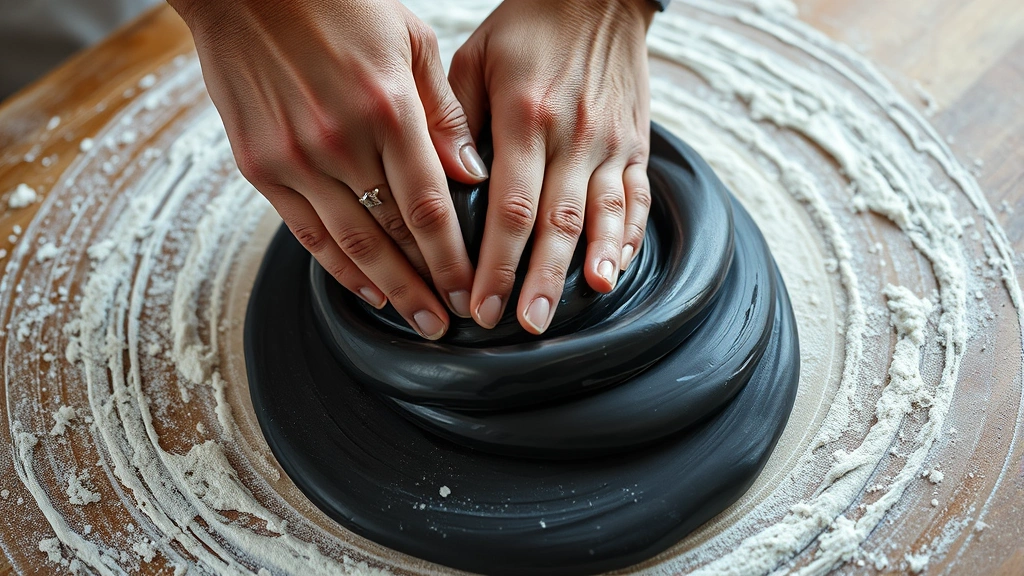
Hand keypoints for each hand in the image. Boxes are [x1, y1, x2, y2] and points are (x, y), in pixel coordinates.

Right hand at [169, 0, 490, 338]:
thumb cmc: (337, 4)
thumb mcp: (410, 39)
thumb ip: (444, 111)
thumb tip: (472, 173)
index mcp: (387, 108)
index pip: (429, 206)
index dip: (453, 257)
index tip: (471, 288)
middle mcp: (341, 141)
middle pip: (394, 235)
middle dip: (426, 286)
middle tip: (449, 321)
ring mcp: (295, 158)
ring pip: (350, 243)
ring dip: (388, 289)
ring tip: (416, 320)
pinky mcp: (260, 166)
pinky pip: (305, 231)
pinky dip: (337, 266)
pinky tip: (365, 289)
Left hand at [449, 0, 654, 333]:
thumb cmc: (526, 29)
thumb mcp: (475, 57)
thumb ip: (457, 121)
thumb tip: (451, 186)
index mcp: (526, 116)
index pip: (511, 206)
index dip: (497, 261)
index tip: (481, 302)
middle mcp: (573, 134)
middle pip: (558, 223)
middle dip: (541, 280)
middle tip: (525, 324)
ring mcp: (611, 141)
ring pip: (603, 215)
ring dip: (592, 266)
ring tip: (580, 306)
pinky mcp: (636, 143)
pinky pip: (637, 197)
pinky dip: (629, 236)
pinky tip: (616, 269)